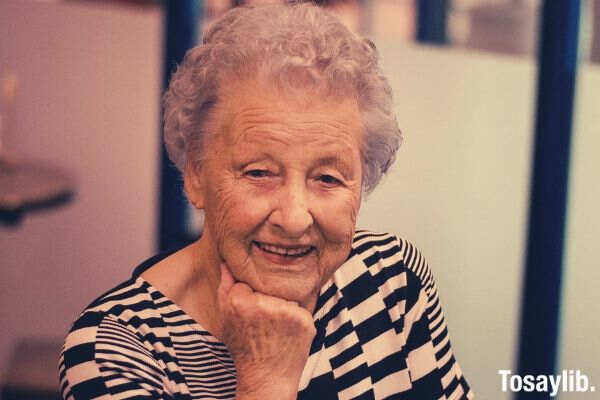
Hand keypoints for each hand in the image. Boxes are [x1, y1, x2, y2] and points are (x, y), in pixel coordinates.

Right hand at [218, 262, 315, 399]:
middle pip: (270, 284)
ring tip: (277, 326)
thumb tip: (227, 259)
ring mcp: (285, 311)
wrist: (266, 377)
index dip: (251, 294)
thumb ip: (226, 284)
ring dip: (285, 305)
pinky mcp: (304, 320)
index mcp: (238, 300)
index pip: (250, 279)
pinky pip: (303, 305)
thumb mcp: (226, 315)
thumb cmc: (245, 346)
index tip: (250, 313)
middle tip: (265, 321)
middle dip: (270, 297)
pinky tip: (289, 331)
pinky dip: (298, 316)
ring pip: (288, 294)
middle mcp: (262, 303)